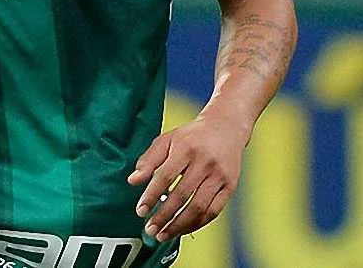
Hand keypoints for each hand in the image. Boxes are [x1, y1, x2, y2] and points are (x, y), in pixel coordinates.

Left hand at [128, 113, 250, 241]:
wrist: (225, 128)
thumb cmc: (190, 136)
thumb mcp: (166, 140)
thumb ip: (148, 160)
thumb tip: (132, 181)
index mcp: (186, 148)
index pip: (166, 176)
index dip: (152, 195)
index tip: (140, 211)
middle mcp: (205, 163)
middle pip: (182, 195)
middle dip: (164, 216)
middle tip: (150, 229)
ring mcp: (220, 176)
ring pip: (199, 207)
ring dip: (179, 224)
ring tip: (164, 234)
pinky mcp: (230, 187)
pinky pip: (213, 211)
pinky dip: (197, 223)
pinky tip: (183, 228)